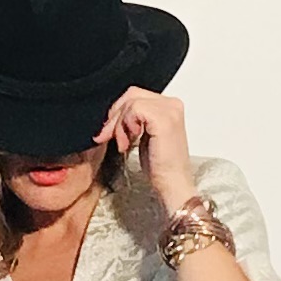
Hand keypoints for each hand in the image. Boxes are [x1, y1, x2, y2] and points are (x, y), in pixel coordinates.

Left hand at [92, 87, 196, 213]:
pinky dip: (126, 126)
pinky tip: (129, 143)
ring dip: (119, 125)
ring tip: (123, 144)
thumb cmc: (161, 168)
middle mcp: (172, 104)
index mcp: (169, 107)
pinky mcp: (163, 118)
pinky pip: (134, 110)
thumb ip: (133, 121)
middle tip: (107, 136)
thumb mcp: (143, 137)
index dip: (118, 111)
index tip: (108, 131)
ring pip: (131, 102)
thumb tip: (111, 115)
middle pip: (132, 94)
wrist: (172, 186)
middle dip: (115, 116)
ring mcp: (169, 110)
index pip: (136, 95)